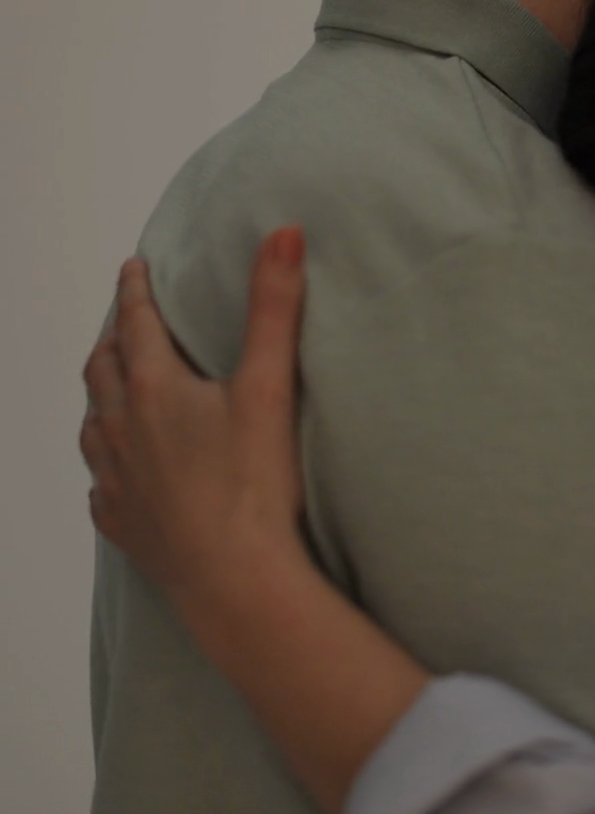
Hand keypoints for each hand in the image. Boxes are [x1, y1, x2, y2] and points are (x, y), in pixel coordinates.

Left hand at [80, 227, 309, 612]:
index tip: (133, 270)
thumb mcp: (270, 387)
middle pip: (103, 371)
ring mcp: (115, 480)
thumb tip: (282, 232)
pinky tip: (120, 473)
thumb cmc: (253, 485)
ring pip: (92, 426)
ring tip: (115, 392)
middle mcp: (120, 429)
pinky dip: (106, 466)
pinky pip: (101, 487)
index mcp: (153, 390)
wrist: (233, 579)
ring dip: (101, 400)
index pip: (136, 324)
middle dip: (112, 340)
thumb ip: (274, 308)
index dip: (135, 292)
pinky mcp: (122, 524)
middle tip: (123, 324)